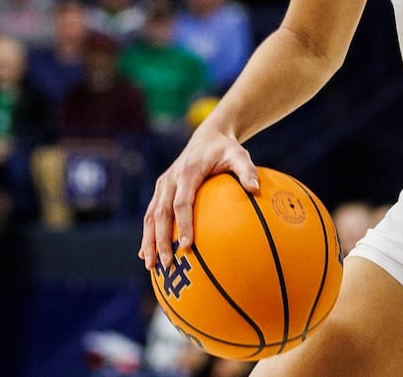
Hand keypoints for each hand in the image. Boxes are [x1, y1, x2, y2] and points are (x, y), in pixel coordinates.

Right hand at [139, 128, 257, 271]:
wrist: (208, 136)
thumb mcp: (239, 155)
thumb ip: (247, 171)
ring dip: (148, 241)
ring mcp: (162, 185)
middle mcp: (170, 179)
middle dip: (160, 240)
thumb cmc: (226, 149)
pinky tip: (146, 255)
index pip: (182, 203)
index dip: (183, 224)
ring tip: (151, 266)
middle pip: (161, 214)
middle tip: (166, 263)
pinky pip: (151, 214)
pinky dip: (147, 234)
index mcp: (188, 172)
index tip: (186, 245)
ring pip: (151, 216)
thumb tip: (256, 190)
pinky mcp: (160, 190)